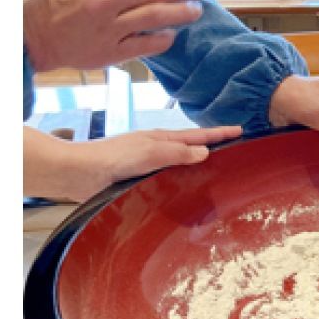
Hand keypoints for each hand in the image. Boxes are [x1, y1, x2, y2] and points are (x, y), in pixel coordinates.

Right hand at [23, 0, 204, 71]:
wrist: (40, 36)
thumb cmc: (66, 3)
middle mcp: (103, 0)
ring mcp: (109, 28)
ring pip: (155, 16)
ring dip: (181, 13)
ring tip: (195, 11)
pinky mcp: (112, 52)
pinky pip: (147, 44)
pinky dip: (165, 38)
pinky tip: (172, 34)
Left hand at [24, 125, 241, 201]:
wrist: (79, 173)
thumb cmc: (112, 159)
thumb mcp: (148, 152)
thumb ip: (176, 153)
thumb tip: (204, 152)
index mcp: (161, 139)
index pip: (197, 135)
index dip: (218, 133)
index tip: (239, 130)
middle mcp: (157, 150)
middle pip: (191, 146)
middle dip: (212, 145)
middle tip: (234, 147)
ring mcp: (148, 164)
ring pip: (181, 162)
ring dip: (198, 163)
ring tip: (217, 167)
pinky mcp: (140, 180)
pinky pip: (170, 177)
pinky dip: (183, 178)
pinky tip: (186, 188)